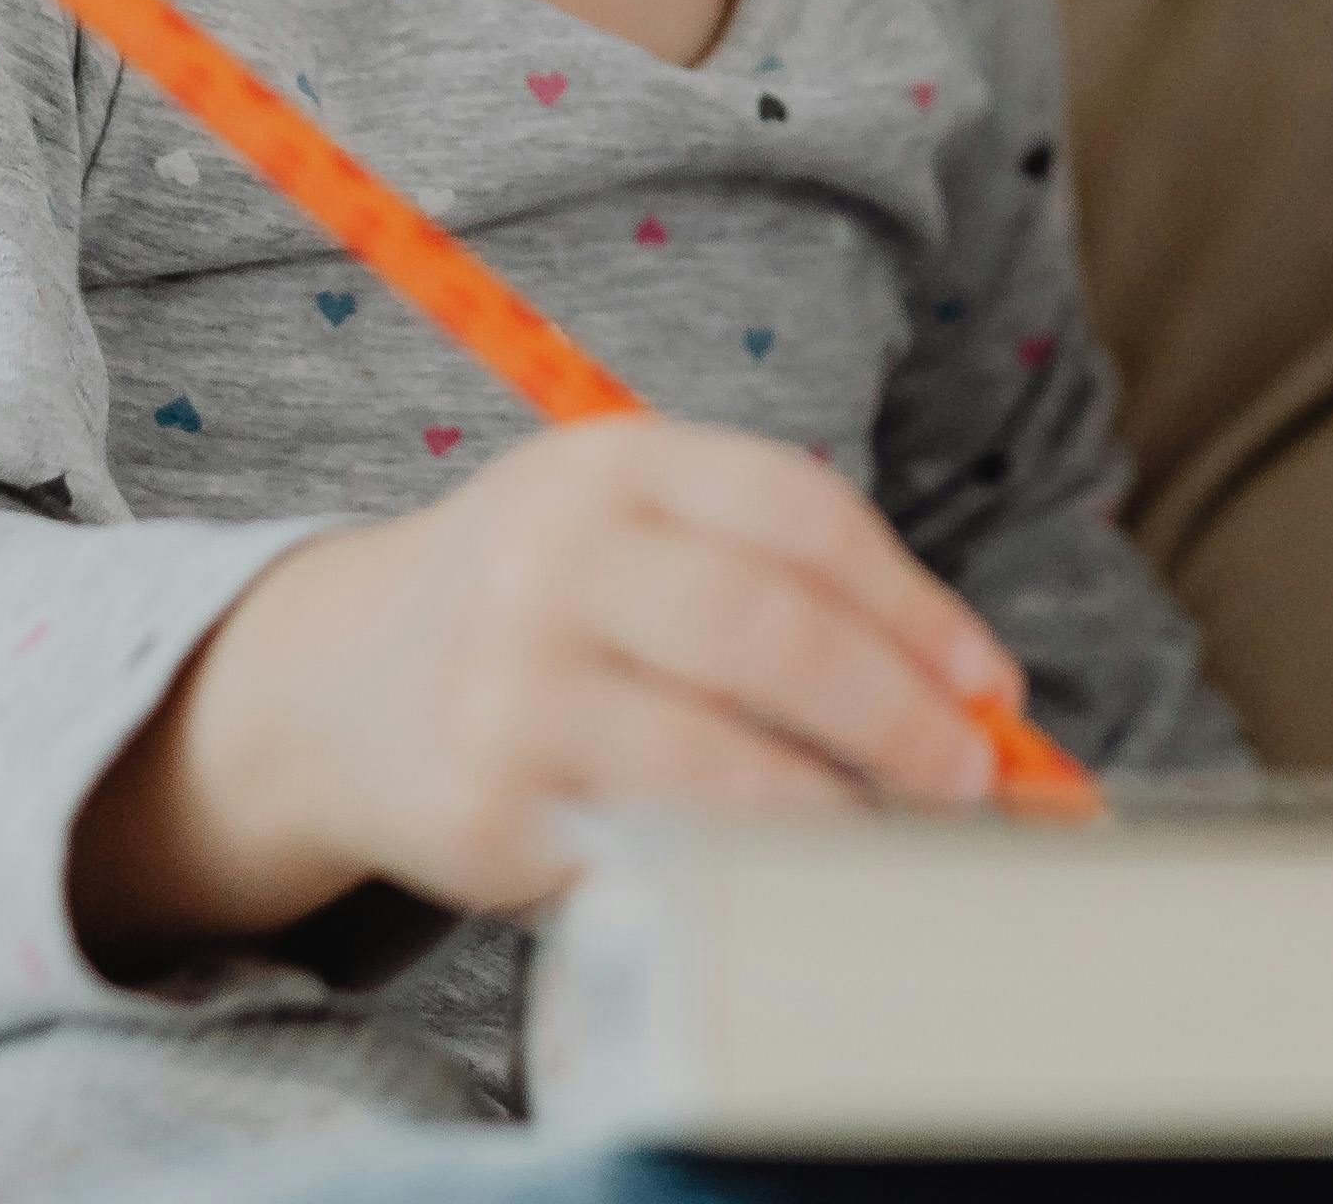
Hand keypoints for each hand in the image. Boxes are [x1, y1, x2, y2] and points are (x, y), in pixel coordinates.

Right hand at [72, 420, 1033, 945]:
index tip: (987, 684)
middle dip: (894, 712)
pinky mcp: (487, 805)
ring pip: (715, 755)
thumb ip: (781, 581)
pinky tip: (791, 867)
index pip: (798, 516)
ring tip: (895, 830)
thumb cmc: (549, 606)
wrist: (344, 683)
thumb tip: (973, 696)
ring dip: (835, 805)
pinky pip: (651, 844)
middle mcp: (553, 558)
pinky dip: (743, 862)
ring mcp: (511, 683)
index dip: (913, 605)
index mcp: (613, 463)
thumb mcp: (638, 532)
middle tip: (967, 775)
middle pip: (767, 628)